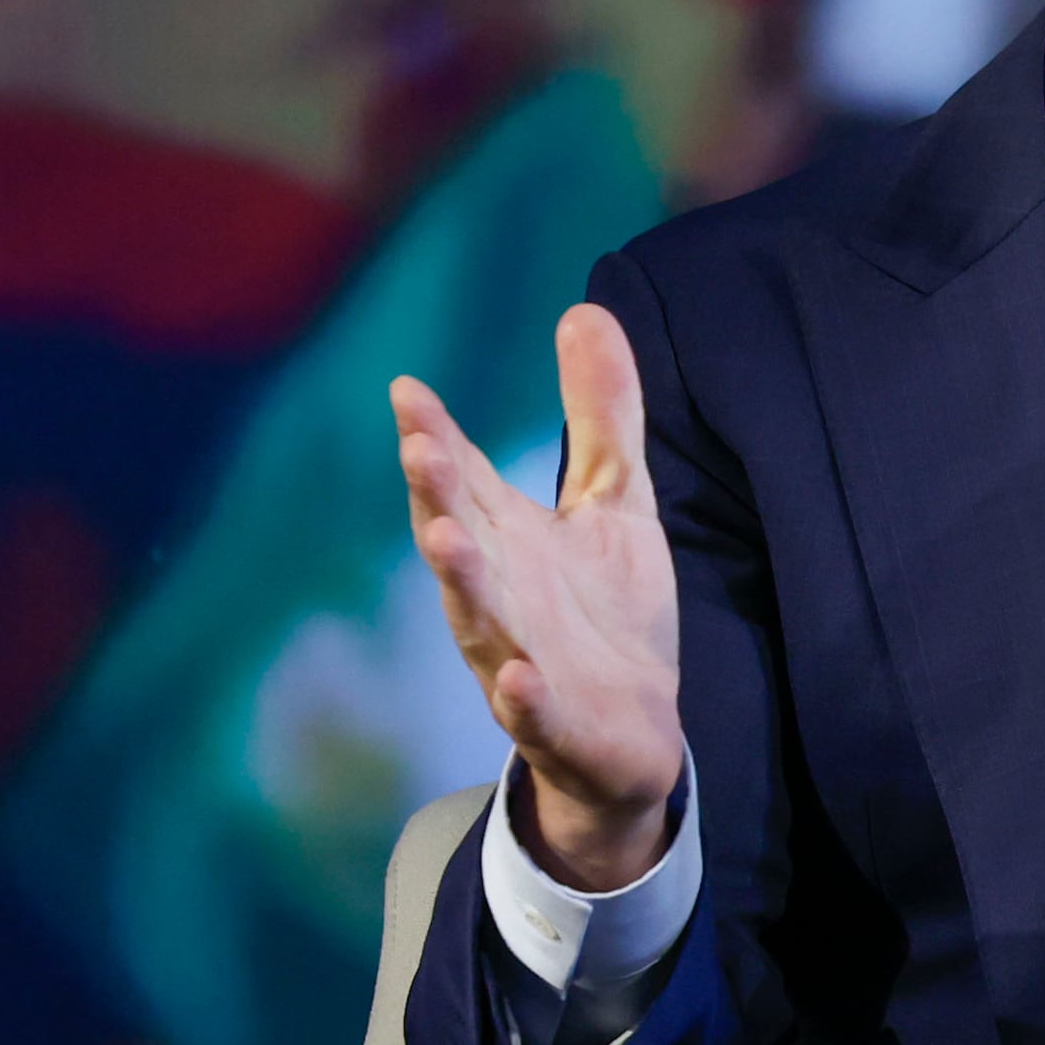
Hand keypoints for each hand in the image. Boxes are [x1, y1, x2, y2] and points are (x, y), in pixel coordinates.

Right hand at [393, 304, 682, 892]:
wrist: (635, 737)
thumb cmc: (608, 614)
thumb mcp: (617, 502)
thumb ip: (600, 413)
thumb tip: (584, 307)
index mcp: (508, 541)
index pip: (465, 480)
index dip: (436, 438)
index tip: (408, 390)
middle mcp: (501, 595)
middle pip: (460, 540)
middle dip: (437, 498)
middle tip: (419, 450)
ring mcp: (521, 659)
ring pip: (480, 620)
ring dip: (461, 583)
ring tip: (442, 541)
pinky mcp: (555, 722)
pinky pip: (531, 712)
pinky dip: (521, 697)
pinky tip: (518, 678)